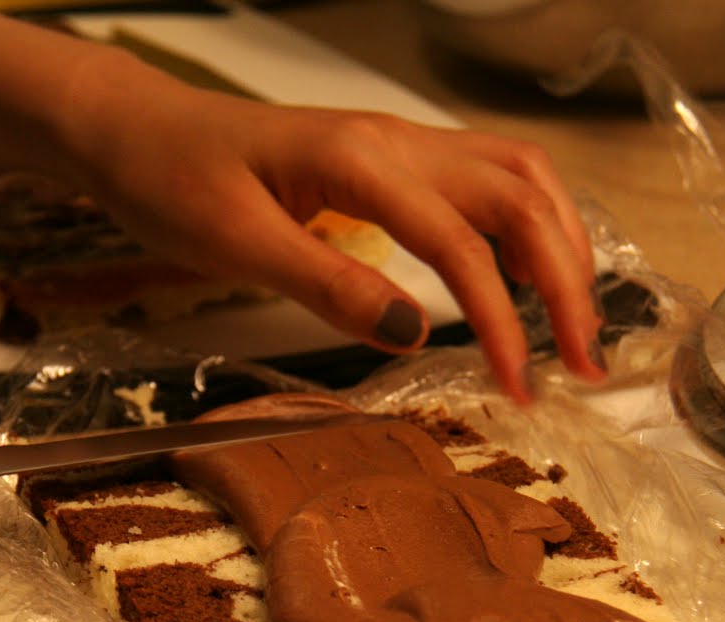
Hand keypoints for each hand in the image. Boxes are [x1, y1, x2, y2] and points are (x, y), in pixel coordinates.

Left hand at [57, 67, 602, 403]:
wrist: (138, 132)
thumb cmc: (172, 182)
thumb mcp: (236, 245)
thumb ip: (327, 285)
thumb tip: (414, 334)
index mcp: (359, 160)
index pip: (460, 243)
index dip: (501, 320)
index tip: (517, 386)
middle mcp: (395, 140)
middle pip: (520, 197)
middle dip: (566, 280)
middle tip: (586, 362)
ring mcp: (398, 143)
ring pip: (517, 177)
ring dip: (559, 246)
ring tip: (574, 323)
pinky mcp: (390, 158)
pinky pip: (485, 178)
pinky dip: (525, 225)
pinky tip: (525, 274)